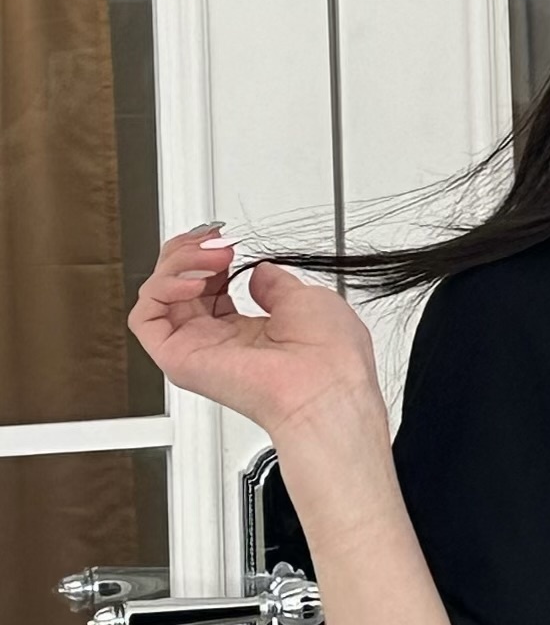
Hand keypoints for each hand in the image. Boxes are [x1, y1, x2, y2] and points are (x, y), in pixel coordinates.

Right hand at [131, 226, 389, 479]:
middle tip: (216, 242)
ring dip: (178, 263)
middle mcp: (218, 342)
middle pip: (177, 286)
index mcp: (248, 332)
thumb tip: (259, 272)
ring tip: (213, 258)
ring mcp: (196, 350)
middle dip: (189, 251)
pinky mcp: (178, 359)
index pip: (208, 287)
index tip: (225, 237)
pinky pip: (146, 318)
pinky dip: (161, 289)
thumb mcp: (306, 300)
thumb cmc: (330, 356)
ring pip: (158, 295)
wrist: (326, 387)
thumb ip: (274, 284)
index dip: (208, 255)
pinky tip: (194, 282)